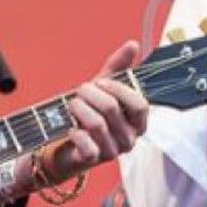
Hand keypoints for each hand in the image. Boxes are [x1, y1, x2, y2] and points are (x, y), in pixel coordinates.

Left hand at [39, 39, 148, 184]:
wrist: (67, 144)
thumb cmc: (90, 114)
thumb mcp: (103, 88)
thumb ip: (118, 67)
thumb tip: (133, 45)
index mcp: (138, 122)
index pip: (140, 105)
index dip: (119, 89)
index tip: (101, 82)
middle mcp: (129, 139)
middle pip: (112, 109)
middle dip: (90, 94)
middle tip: (80, 91)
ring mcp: (113, 152)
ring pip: (98, 124)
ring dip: (79, 108)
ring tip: (72, 104)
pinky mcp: (94, 161)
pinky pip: (88, 146)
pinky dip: (76, 133)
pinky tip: (71, 128)